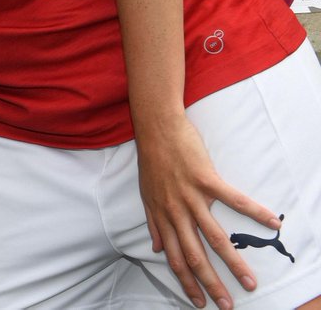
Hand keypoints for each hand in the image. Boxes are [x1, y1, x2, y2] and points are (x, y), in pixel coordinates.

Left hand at [136, 114, 279, 309]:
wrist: (155, 127)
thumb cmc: (151, 160)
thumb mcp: (146, 194)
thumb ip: (153, 223)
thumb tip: (156, 249)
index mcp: (163, 216)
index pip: (175, 258)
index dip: (186, 282)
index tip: (199, 302)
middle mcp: (176, 211)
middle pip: (195, 256)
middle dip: (211, 284)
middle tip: (227, 305)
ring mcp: (191, 196)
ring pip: (215, 237)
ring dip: (234, 263)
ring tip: (250, 282)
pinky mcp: (205, 179)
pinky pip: (234, 200)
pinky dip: (254, 212)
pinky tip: (272, 223)